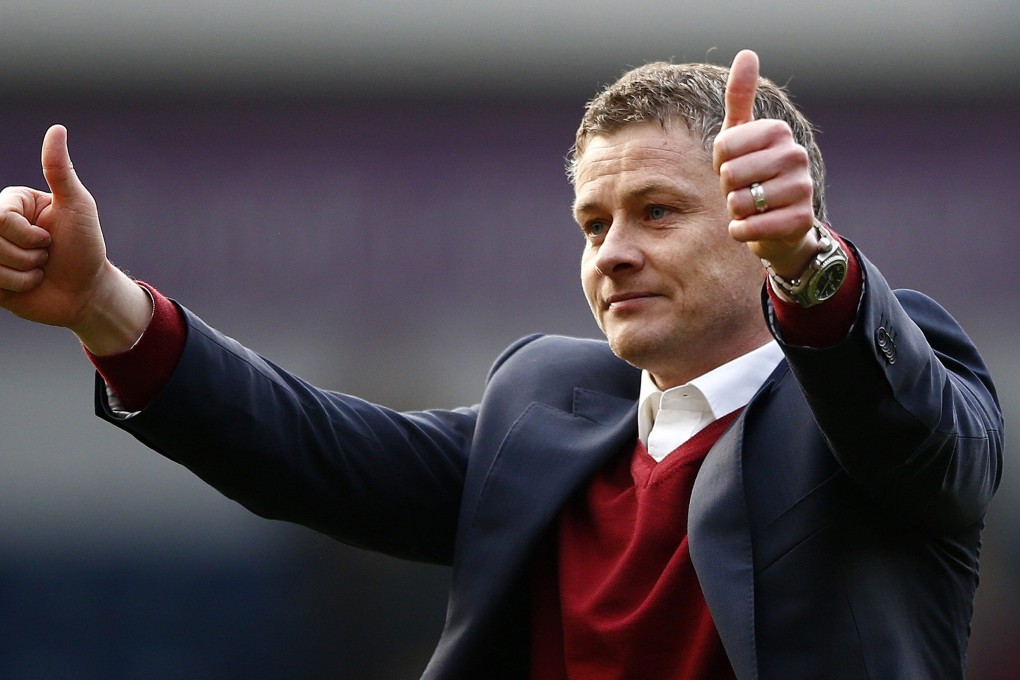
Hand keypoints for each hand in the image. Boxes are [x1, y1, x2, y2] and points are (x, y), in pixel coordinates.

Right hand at [0, 125, 150, 353]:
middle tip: (47, 254)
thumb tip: (57, 128)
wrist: (87, 291)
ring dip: (24, 271)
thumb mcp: (77, 206)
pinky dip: (18, 285)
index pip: (0, 217)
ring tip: (40, 269)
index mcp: (13, 203)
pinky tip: (32, 283)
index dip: (28, 234)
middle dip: (28, 254)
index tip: (50, 237)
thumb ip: (60, 170)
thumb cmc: (85, 247)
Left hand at [712, 50, 817, 277]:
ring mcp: (802, 187)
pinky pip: (751, 227)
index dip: (720, 163)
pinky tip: (750, 227)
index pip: (723, 146)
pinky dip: (741, 231)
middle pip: (730, 175)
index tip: (735, 166)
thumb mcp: (742, 135)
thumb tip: (747, 53)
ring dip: (736, 211)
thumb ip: (740, 98)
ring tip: (752, 207)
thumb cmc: (754, 174)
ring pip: (740, 202)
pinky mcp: (801, 220)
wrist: (779, 224)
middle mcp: (795, 155)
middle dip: (728, 189)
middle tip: (743, 190)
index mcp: (778, 132)